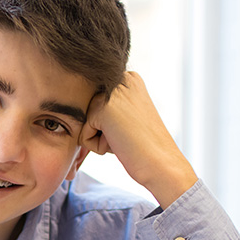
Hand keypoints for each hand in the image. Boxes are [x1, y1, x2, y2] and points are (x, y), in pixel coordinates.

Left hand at [81, 72, 196, 208]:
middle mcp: (121, 79)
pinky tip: (120, 143)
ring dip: (100, 138)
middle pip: (87, 112)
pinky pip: (83, 136)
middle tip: (128, 135)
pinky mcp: (103, 109)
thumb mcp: (126, 116)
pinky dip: (98, 146)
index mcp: (128, 78)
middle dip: (102, 131)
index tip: (131, 129)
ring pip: (84, 123)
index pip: (95, 104)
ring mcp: (112, 93)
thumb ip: (107, 106)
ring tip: (124, 138)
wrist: (161, 162)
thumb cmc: (144, 145)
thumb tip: (77, 104)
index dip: (109, 125)